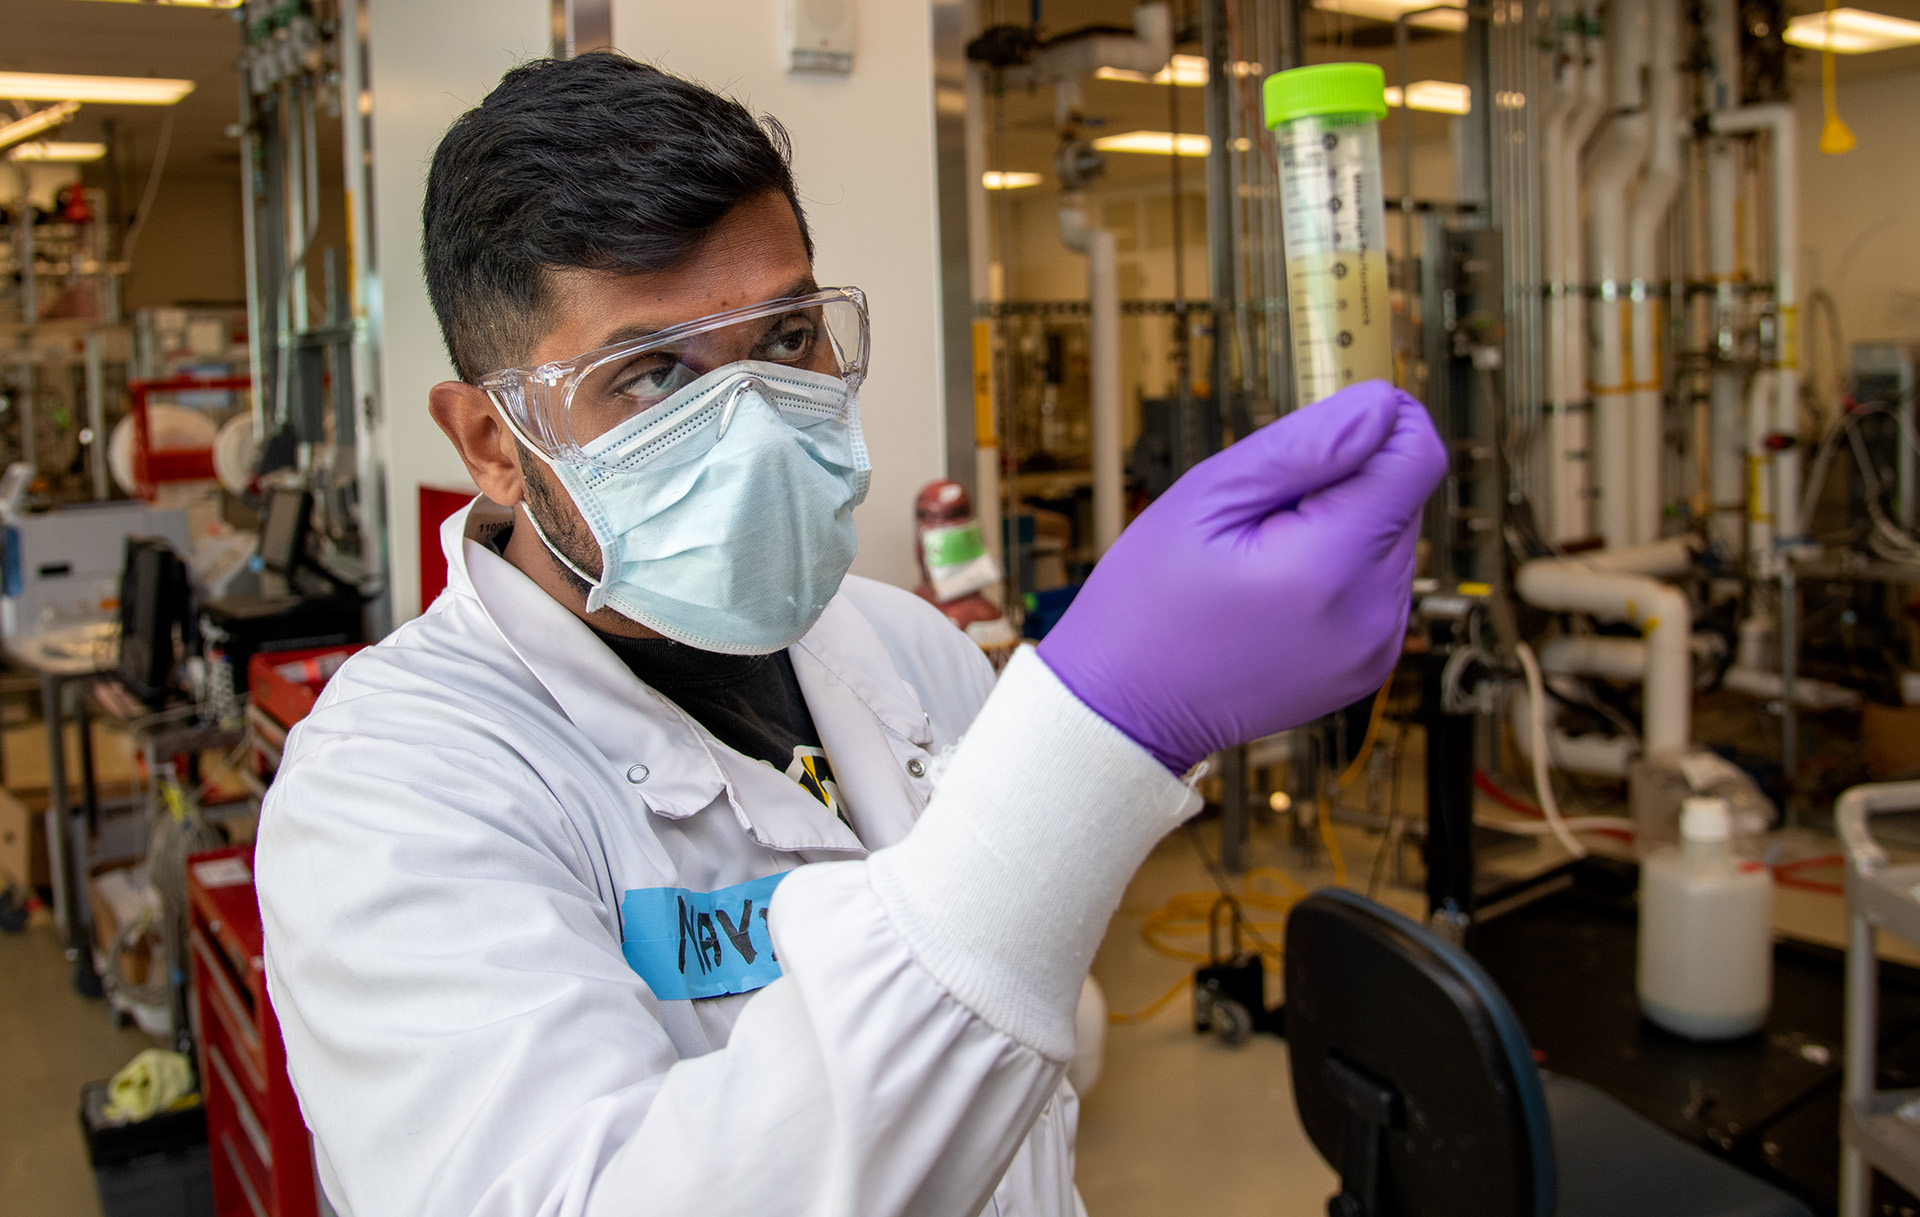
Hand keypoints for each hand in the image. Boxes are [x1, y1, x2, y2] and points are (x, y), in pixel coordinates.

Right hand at [1037, 380, 1445, 772]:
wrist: (1127, 709)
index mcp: (1331, 567)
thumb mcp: (1207, 498)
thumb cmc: (1149, 604)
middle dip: (1343, 482)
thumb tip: (1382, 405)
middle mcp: (1372, 613)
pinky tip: (1279, 588)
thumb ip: (1304, 446)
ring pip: (1392, 538)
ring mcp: (1377, 646)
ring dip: (1341, 526)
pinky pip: (1377, 585)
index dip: (1382, 421)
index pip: (1416, 457)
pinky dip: (1339, 569)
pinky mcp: (1370, 663)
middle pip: (1403, 496)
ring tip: (1263, 557)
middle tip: (1263, 512)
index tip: (1326, 427)